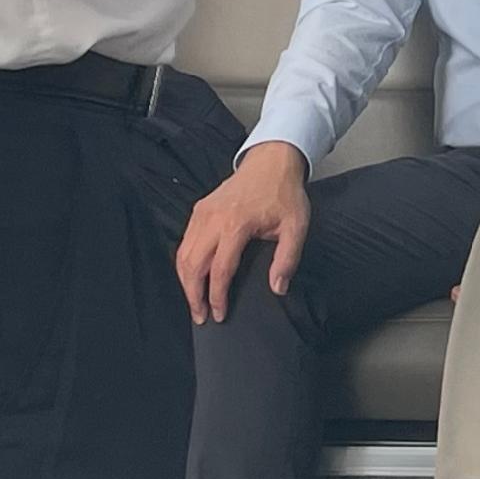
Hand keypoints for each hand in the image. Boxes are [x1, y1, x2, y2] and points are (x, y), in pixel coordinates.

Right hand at [175, 142, 310, 322]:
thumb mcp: (296, 226)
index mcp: (236, 224)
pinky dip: (185, 264)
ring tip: (195, 302)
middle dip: (193, 295)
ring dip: (185, 282)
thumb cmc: (284, 193)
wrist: (271, 162)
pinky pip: (185, 242)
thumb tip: (278, 287)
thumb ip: (287, 259)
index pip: (219, 270)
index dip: (216, 297)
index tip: (219, 314)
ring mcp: (202, 213)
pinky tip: (193, 277)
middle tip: (200, 316)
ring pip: (183, 255)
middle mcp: (213, 219)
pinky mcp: (199, 210)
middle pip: (192, 265)